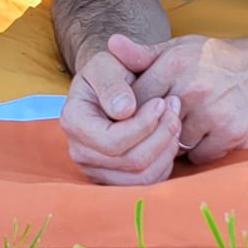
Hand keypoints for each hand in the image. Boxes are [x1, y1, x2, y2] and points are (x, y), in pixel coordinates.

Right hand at [59, 44, 183, 186]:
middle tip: (174, 109)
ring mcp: (97, 170)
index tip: (161, 102)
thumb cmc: (108, 72)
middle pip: (131, 161)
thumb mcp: (105, 64)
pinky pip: (147, 183)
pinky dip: (165, 161)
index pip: (112, 140)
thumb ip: (111, 83)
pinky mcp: (115, 178)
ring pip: (142, 177)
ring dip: (167, 149)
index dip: (143, 125)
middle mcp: (80, 152)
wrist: (109, 87)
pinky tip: (168, 137)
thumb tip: (123, 110)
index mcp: (73, 122)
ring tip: (174, 121)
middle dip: (161, 135)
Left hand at [117, 31, 247, 164]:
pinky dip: (200, 149)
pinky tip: (208, 132)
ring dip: (177, 140)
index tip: (136, 113)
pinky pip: (200, 155)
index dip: (132, 110)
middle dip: (153, 127)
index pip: (134, 100)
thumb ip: (143, 54)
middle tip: (162, 121)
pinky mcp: (233, 133)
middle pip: (153, 124)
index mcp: (175, 63)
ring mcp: (214, 113)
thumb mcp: (180, 48)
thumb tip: (111, 45)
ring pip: (175, 143)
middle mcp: (193, 88)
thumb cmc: (217, 59)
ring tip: (189, 123)